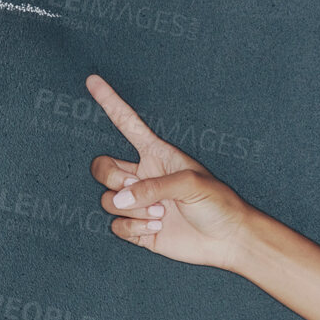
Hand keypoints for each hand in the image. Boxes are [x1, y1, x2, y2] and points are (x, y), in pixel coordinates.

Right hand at [85, 74, 256, 270]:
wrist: (227, 239)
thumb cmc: (217, 203)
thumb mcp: (190, 183)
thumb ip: (153, 187)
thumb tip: (120, 199)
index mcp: (157, 154)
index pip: (127, 124)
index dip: (110, 102)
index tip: (92, 79)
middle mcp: (143, 177)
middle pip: (102, 168)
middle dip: (111, 178)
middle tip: (136, 188)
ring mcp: (139, 203)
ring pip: (108, 200)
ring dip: (130, 209)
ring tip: (161, 213)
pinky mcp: (139, 228)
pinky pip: (116, 225)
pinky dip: (132, 228)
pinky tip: (156, 228)